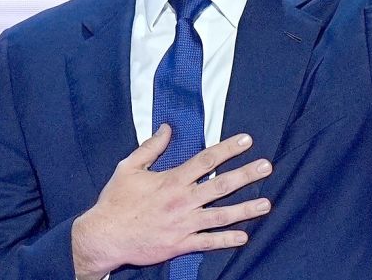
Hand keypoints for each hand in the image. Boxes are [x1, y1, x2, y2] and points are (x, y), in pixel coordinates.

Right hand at [71, 125, 272, 278]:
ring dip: (245, 209)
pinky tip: (244, 236)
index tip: (247, 141)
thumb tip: (167, 128)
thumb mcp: (129, 167)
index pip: (206, 160)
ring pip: (221, 215)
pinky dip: (227, 240)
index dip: (228, 149)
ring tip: (266, 203)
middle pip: (221, 185)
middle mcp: (182, 201)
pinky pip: (208, 242)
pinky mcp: (180, 244)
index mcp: (172, 180)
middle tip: (267, 167)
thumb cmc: (115, 201)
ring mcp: (183, 224)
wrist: (104, 236)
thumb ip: (151, 147)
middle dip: (246, 175)